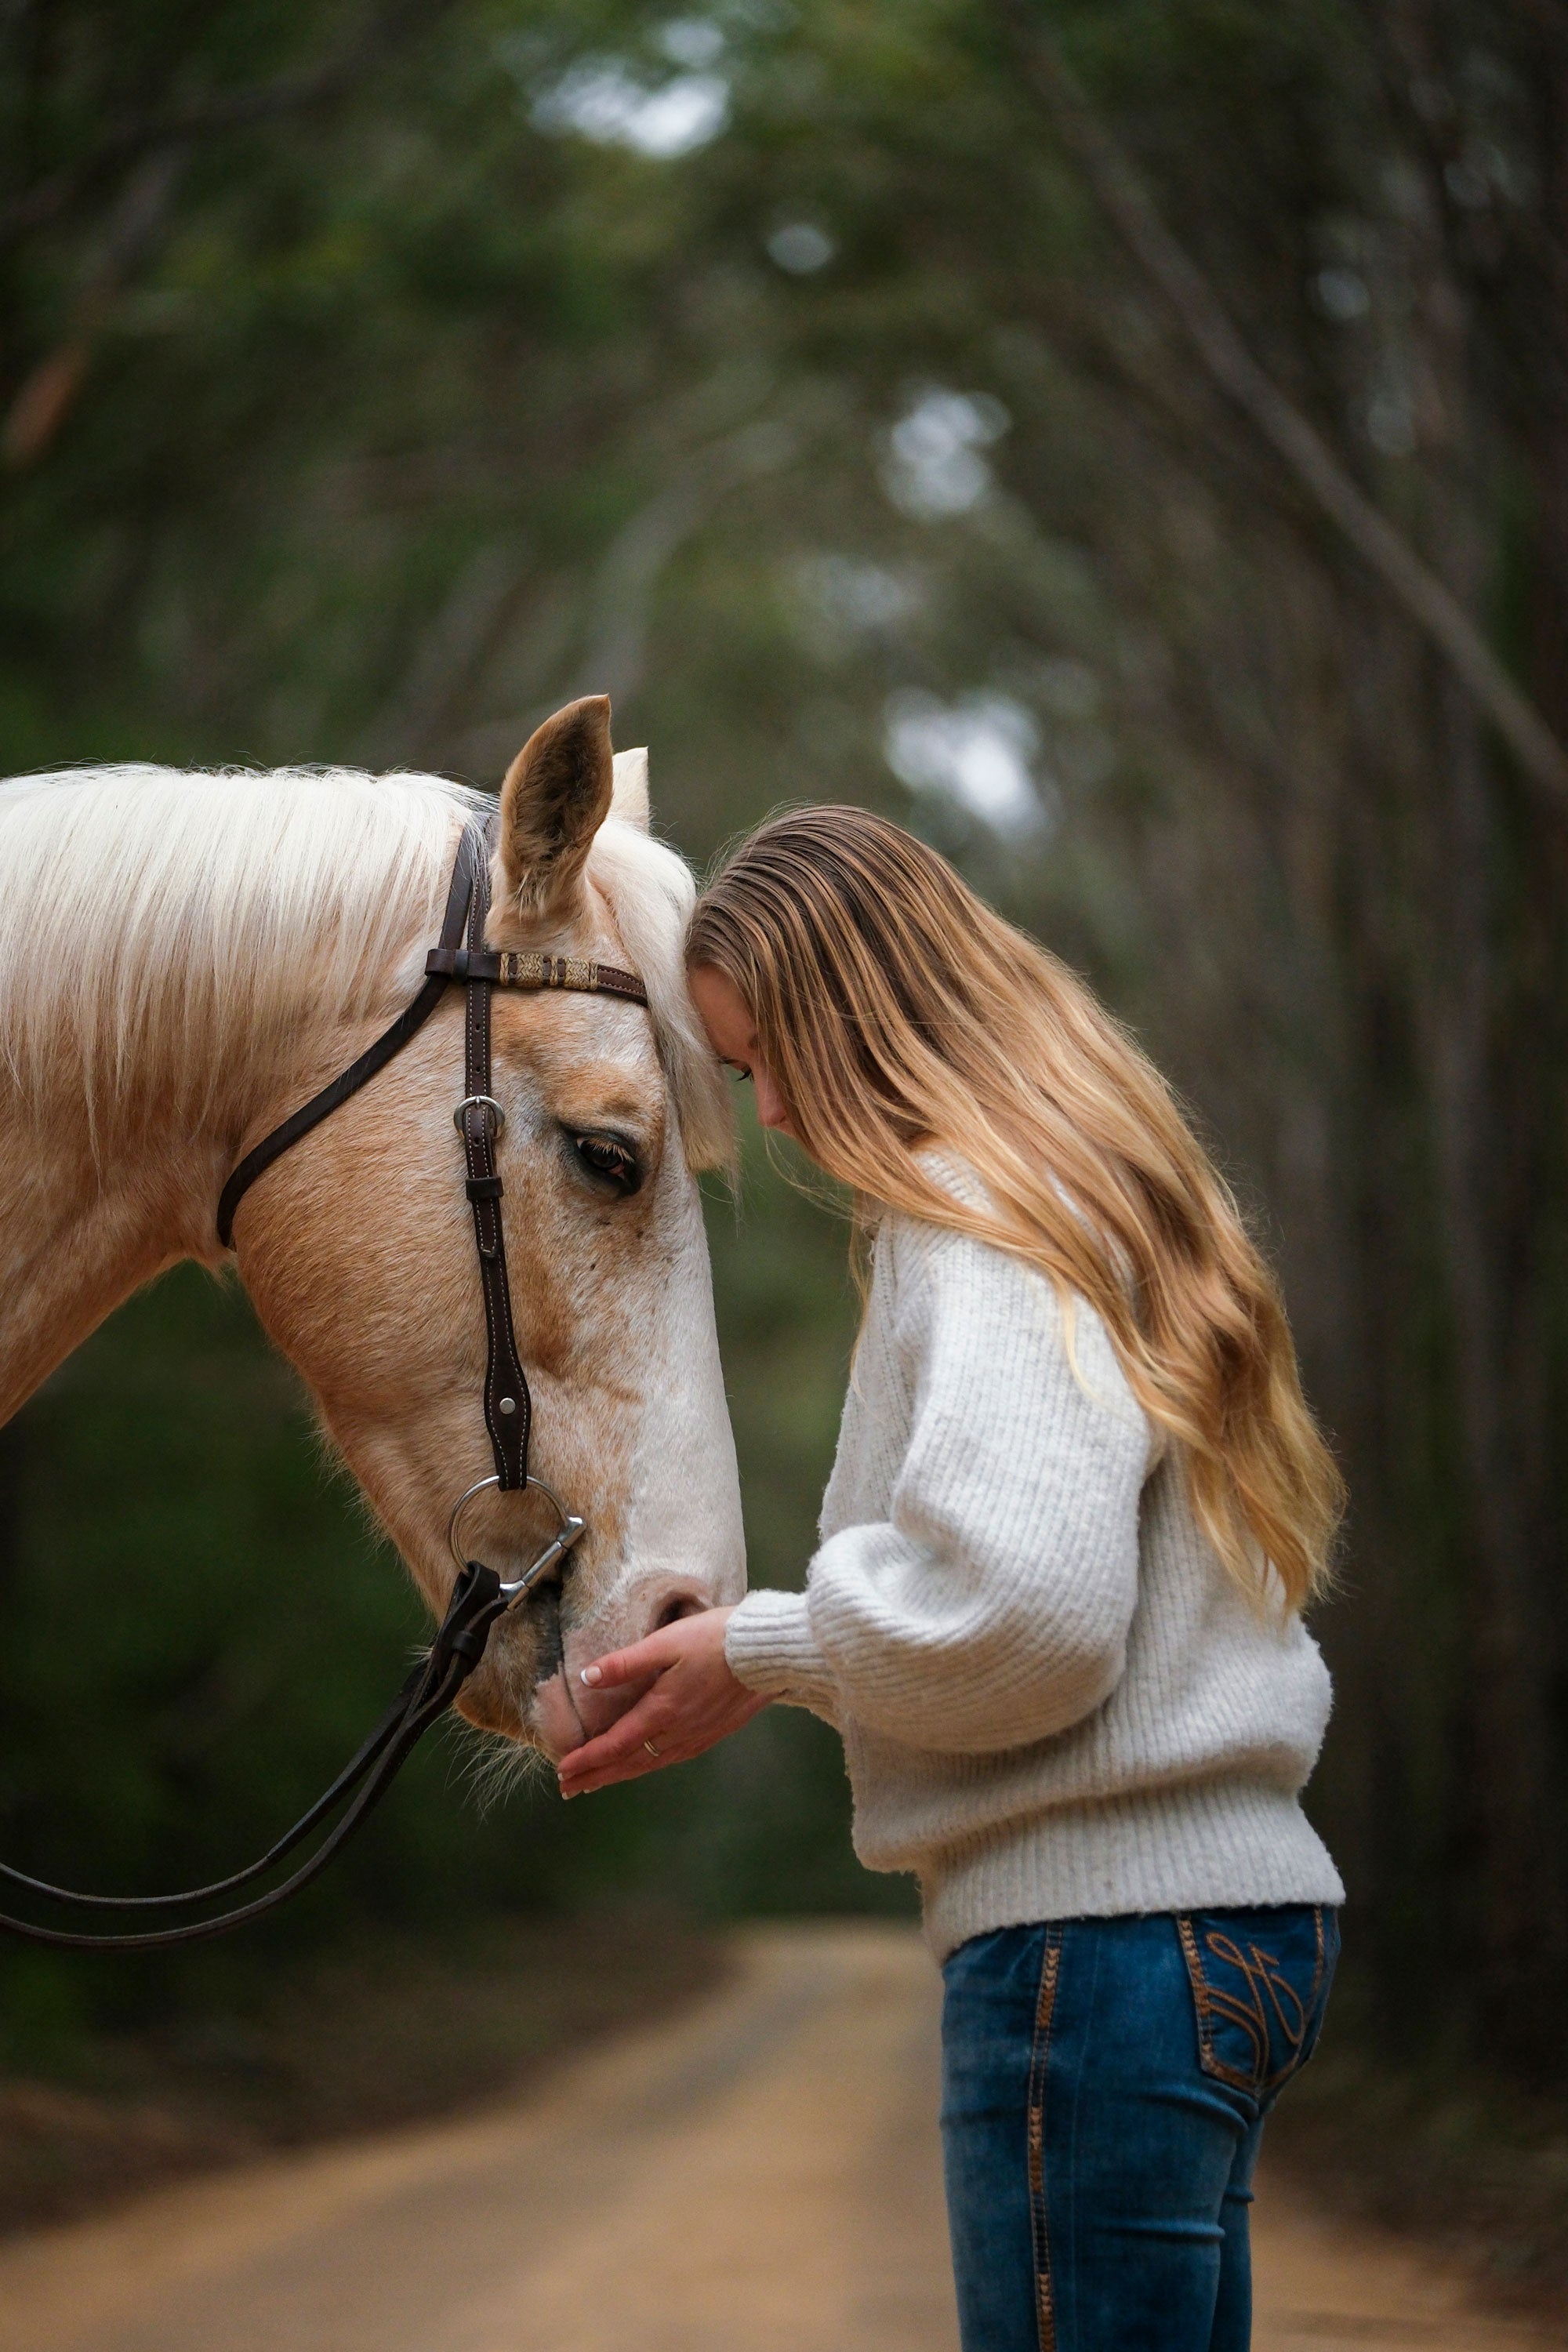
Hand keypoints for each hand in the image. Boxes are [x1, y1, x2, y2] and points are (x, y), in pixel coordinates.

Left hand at [556, 1606, 768, 1796]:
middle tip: (567, 1789)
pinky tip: (644, 1764)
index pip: (615, 1744)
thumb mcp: (666, 1642)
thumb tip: (588, 1677)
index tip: (562, 1770)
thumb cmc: (716, 1640)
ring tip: (596, 1782)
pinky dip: (648, 1766)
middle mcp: (678, 1732)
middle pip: (629, 1763)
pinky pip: (671, 1759)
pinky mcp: (712, 1734)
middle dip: (595, 1776)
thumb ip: (626, 1663)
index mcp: (662, 1711)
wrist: (767, 1653)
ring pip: (650, 1764)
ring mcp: (697, 1736)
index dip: (587, 1759)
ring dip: (619, 1774)